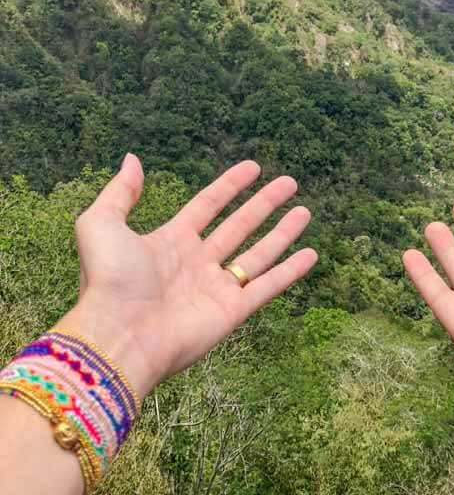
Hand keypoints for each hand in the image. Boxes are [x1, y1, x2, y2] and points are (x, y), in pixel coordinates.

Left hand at [59, 155, 316, 399]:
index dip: (230, 186)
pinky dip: (290, 271)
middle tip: (289, 182)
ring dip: (282, 232)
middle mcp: (196, 264)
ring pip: (258, 254)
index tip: (254, 167)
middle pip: (239, 226)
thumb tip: (133, 159)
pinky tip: (311, 254)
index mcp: (169, 243)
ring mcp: (216, 289)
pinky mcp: (232, 312)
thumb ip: (120, 192)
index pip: (207, 206)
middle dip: (264, 204)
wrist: (119, 335)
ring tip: (305, 210)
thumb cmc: (107, 281)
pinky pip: (267, 287)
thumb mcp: (101, 224)